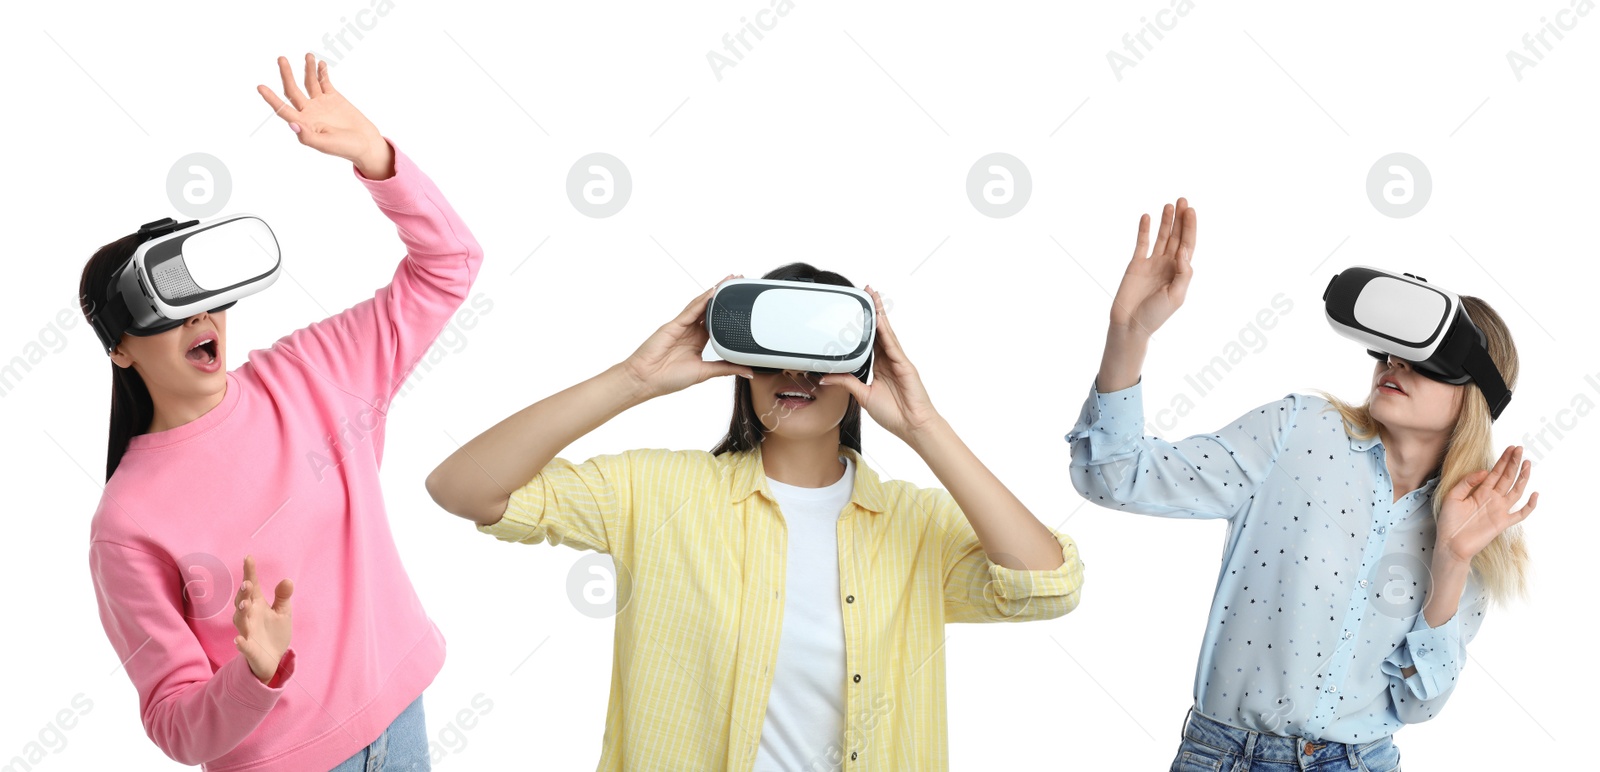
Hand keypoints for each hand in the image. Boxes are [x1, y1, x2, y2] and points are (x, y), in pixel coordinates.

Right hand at [231, 555, 293, 683]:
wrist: (273, 658)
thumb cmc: (274, 632)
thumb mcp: (283, 612)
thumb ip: (283, 596)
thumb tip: (287, 580)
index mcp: (258, 604)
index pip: (253, 586)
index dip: (249, 573)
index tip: (248, 558)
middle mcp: (249, 616)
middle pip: (243, 601)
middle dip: (244, 593)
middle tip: (248, 584)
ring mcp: (247, 632)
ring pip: (241, 621)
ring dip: (242, 612)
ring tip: (245, 603)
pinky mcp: (248, 648)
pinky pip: (243, 645)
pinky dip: (241, 643)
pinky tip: (239, 640)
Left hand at [256, 54, 390, 177]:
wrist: (366, 144)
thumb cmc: (346, 148)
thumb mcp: (326, 145)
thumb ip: (308, 137)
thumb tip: (292, 124)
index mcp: (304, 123)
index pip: (283, 109)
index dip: (271, 98)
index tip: (260, 87)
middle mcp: (308, 111)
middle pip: (293, 90)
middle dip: (286, 74)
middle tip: (281, 59)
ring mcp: (320, 103)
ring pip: (309, 82)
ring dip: (307, 68)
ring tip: (308, 55)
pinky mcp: (333, 97)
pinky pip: (324, 81)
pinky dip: (322, 72)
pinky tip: (320, 63)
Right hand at [620, 275, 753, 400]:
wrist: (645, 380)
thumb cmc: (669, 378)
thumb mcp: (705, 373)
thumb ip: (726, 368)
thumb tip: (748, 372)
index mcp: (698, 341)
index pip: (717, 322)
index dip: (729, 311)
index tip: (742, 303)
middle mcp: (691, 331)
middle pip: (710, 308)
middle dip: (724, 295)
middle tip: (739, 280)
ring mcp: (682, 326)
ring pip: (701, 305)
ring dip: (715, 292)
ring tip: (729, 279)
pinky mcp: (673, 325)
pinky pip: (690, 311)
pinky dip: (702, 301)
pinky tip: (713, 292)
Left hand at [820, 286, 940, 443]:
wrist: (912, 426)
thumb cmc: (893, 414)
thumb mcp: (863, 396)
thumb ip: (846, 383)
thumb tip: (826, 376)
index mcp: (880, 366)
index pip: (869, 340)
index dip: (863, 325)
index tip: (856, 310)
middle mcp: (889, 360)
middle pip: (879, 330)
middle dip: (872, 311)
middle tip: (865, 292)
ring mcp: (898, 360)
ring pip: (886, 332)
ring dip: (879, 314)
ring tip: (872, 296)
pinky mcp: (904, 365)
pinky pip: (892, 345)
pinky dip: (885, 331)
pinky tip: (879, 319)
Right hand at [1108, 197, 1196, 336]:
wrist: (1131, 325)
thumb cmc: (1156, 315)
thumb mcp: (1177, 296)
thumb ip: (1183, 273)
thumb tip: (1183, 250)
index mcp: (1180, 272)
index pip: (1187, 244)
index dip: (1190, 227)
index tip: (1190, 211)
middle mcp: (1167, 264)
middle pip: (1176, 236)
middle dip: (1180, 219)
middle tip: (1183, 200)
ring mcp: (1151, 263)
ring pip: (1161, 237)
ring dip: (1165, 221)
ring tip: (1169, 205)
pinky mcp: (1135, 264)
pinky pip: (1141, 243)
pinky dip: (1144, 230)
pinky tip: (1147, 217)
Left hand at [1436, 445, 1537, 564]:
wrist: (1451, 543)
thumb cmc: (1449, 521)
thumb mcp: (1452, 496)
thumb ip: (1467, 482)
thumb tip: (1485, 471)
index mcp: (1480, 491)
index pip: (1495, 472)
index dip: (1503, 460)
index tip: (1511, 448)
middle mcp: (1492, 499)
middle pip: (1507, 477)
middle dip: (1513, 463)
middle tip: (1520, 449)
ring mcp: (1499, 510)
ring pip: (1515, 491)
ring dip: (1522, 477)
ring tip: (1527, 463)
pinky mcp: (1503, 523)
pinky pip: (1520, 514)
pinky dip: (1529, 505)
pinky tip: (1535, 494)